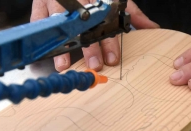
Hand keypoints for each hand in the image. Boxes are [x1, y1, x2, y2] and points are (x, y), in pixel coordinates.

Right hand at [31, 0, 158, 71]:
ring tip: (64, 65)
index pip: (106, 24)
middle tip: (94, 65)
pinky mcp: (41, 4)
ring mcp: (58, 3)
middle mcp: (79, 2)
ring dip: (62, 47)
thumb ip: (134, 13)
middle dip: (89, 48)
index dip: (109, 43)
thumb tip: (153, 28)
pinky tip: (44, 53)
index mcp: (99, 2)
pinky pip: (38, 21)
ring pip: (60, 25)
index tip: (113, 60)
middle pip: (84, 28)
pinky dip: (40, 37)